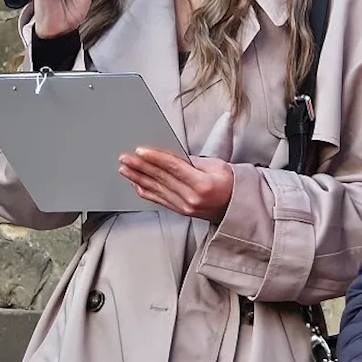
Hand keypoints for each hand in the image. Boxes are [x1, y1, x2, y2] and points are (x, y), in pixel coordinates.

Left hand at [119, 148, 233, 222]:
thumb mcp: (217, 166)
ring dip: (138, 177)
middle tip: (125, 158)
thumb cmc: (230, 184)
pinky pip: (158, 199)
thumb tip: (172, 155)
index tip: (140, 151)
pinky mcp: (180, 211)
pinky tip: (135, 182)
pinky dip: (145, 190)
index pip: (173, 168)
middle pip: (161, 178)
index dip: (155, 158)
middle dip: (140, 166)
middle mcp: (191, 198)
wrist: (236, 208)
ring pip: (156, 189)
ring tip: (125, 168)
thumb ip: (194, 161)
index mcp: (202, 184)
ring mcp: (184, 207)